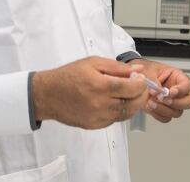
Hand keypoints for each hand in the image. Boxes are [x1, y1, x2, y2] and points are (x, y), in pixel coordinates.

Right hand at [32, 56, 148, 129]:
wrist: (47, 95)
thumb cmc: (68, 76)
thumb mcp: (93, 63)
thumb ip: (118, 67)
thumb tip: (138, 70)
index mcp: (100, 86)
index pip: (132, 88)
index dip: (142, 83)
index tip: (140, 78)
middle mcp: (100, 104)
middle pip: (133, 103)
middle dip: (141, 94)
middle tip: (139, 86)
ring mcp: (97, 117)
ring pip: (127, 114)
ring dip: (133, 104)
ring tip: (129, 93)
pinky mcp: (94, 125)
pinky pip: (115, 120)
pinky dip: (121, 111)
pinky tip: (116, 102)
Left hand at [129, 59, 189, 122]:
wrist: (137, 81)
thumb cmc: (147, 72)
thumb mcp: (150, 71)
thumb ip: (154, 80)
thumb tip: (157, 89)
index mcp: (178, 78)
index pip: (187, 85)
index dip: (181, 90)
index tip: (171, 92)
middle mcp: (179, 92)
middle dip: (178, 103)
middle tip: (165, 100)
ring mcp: (173, 103)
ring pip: (177, 112)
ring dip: (164, 109)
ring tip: (151, 102)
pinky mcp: (165, 111)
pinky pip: (166, 118)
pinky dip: (158, 115)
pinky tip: (150, 107)